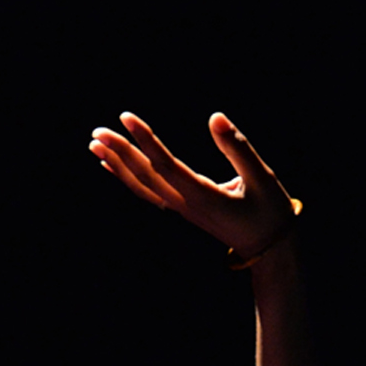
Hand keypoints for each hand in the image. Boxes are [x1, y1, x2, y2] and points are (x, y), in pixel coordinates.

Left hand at [88, 110, 296, 253]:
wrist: (269, 248)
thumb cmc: (269, 211)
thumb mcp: (261, 177)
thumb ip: (237, 147)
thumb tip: (215, 117)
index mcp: (203, 197)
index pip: (166, 165)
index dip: (145, 141)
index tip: (127, 118)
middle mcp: (185, 205)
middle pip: (146, 177)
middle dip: (120, 153)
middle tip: (98, 131)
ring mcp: (181, 209)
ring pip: (143, 186)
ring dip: (118, 165)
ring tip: (96, 145)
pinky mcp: (182, 209)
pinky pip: (148, 193)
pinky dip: (128, 178)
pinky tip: (111, 165)